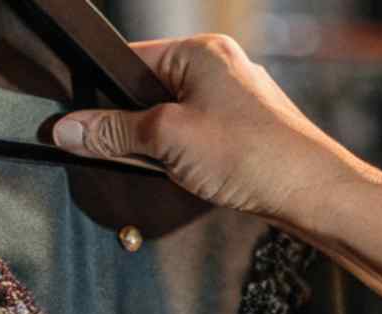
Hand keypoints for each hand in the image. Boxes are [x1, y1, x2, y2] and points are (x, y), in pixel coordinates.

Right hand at [49, 35, 375, 225]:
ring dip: (161, 147)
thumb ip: (113, 132)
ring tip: (169, 167)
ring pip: (173, 120)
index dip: (102, 94)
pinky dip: (185, 159)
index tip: (77, 123)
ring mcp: (236, 100)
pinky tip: (192, 177)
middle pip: (150, 93)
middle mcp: (221, 68)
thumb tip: (67, 128)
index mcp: (202, 52)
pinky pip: (197, 139)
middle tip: (130, 153)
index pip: (130, 61)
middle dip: (134, 127)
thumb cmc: (253, 155)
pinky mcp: (245, 132)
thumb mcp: (168, 139)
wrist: (314, 193)